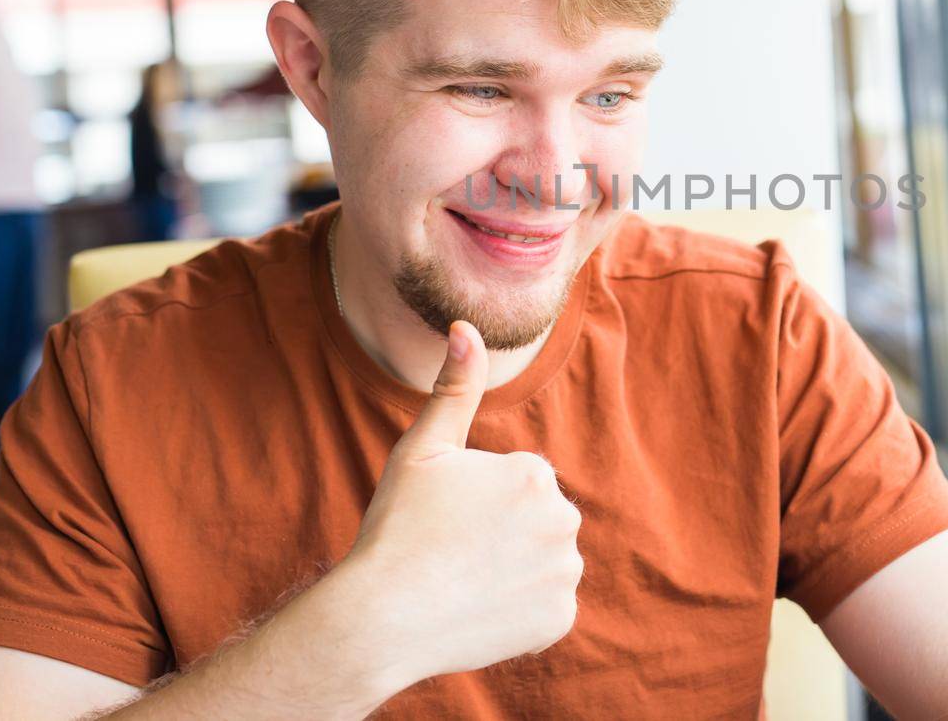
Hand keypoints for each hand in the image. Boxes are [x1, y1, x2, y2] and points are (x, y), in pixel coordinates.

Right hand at [339, 320, 583, 692]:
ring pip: (543, 563)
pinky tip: (479, 610)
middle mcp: (564, 520)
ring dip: (514, 571)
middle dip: (504, 533)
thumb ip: (455, 388)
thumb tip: (467, 327)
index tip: (446, 520)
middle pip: (536, 521)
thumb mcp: (422, 449)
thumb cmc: (397, 528)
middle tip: (453, 552)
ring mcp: (564, 574)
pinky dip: (519, 612)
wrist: (383, 618)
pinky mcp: (559, 620)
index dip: (477, 502)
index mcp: (535, 474)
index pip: (518, 483)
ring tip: (464, 582)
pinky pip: (544, 608)